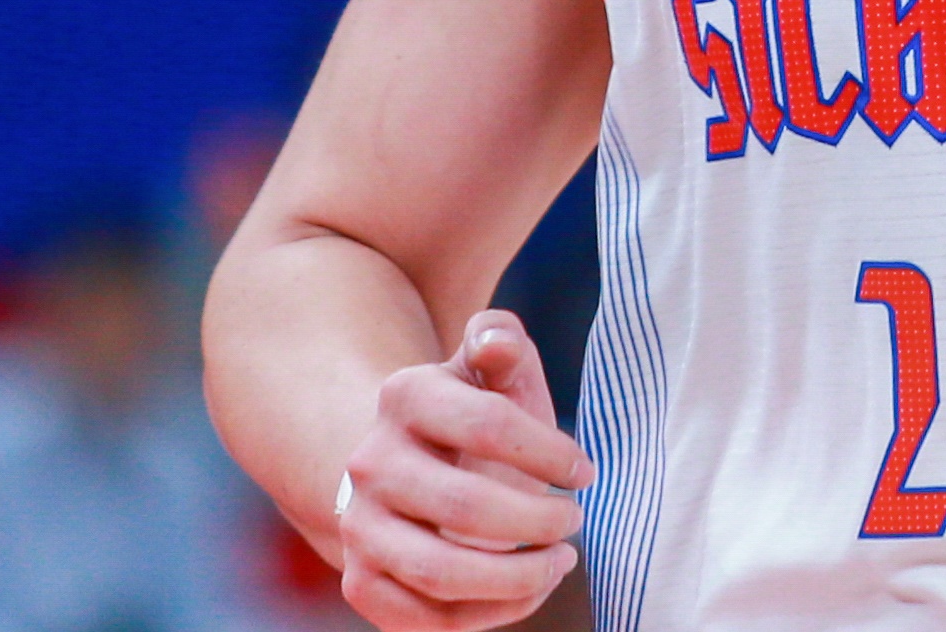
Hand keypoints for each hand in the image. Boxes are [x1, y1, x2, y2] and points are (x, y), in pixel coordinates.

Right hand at [338, 309, 591, 628]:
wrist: (411, 466)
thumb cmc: (476, 417)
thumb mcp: (495, 372)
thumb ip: (501, 342)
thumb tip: (497, 342)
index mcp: (405, 395)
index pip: (488, 424)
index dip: (550, 453)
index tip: (586, 471)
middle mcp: (370, 462)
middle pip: (465, 507)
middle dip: (538, 520)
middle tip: (574, 520)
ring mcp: (359, 527)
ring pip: (440, 573)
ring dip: (517, 577)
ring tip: (560, 559)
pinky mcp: (361, 582)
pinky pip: (425, 621)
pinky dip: (490, 615)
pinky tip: (529, 589)